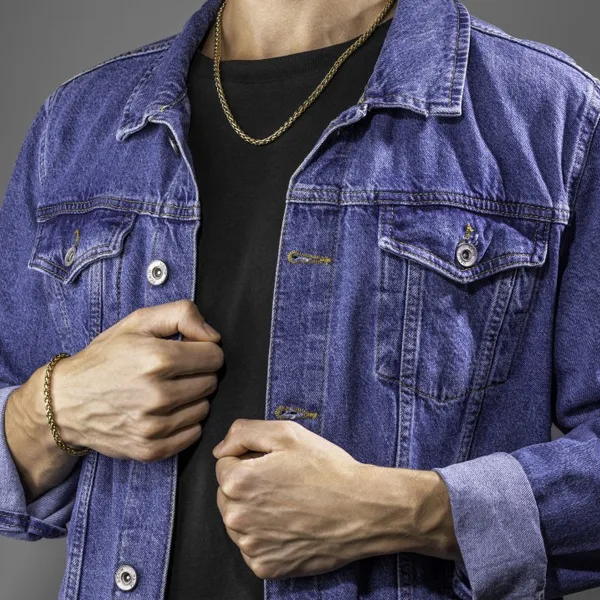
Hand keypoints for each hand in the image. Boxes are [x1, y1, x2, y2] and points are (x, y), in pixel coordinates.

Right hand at [49, 299, 223, 461]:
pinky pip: (192, 435)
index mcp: (157, 359)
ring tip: (168, 391)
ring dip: (192, 399)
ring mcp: (154, 426)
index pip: (214, 356)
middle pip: (211, 383)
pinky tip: (166, 412)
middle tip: (175, 372)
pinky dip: (185, 423)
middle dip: (198, 374)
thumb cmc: (105, 358)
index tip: (189, 352)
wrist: (64, 403)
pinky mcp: (151, 449)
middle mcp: (158, 395)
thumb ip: (182, 315)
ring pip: (204, 409)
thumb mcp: (138, 322)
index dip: (204, 351)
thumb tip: (214, 336)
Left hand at [212, 419, 374, 578]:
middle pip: (227, 494)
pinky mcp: (265, 567)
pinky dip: (265, 538)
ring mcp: (251, 546)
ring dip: (254, 512)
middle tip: (283, 482)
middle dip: (247, 485)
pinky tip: (290, 525)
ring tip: (288, 504)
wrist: (363, 509)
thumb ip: (244, 433)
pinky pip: (252, 548)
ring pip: (238, 522)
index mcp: (238, 481)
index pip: (224, 464)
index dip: (249, 459)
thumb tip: (220, 450)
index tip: (273, 464)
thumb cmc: (327, 469)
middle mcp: (237, 517)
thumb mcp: (287, 433)